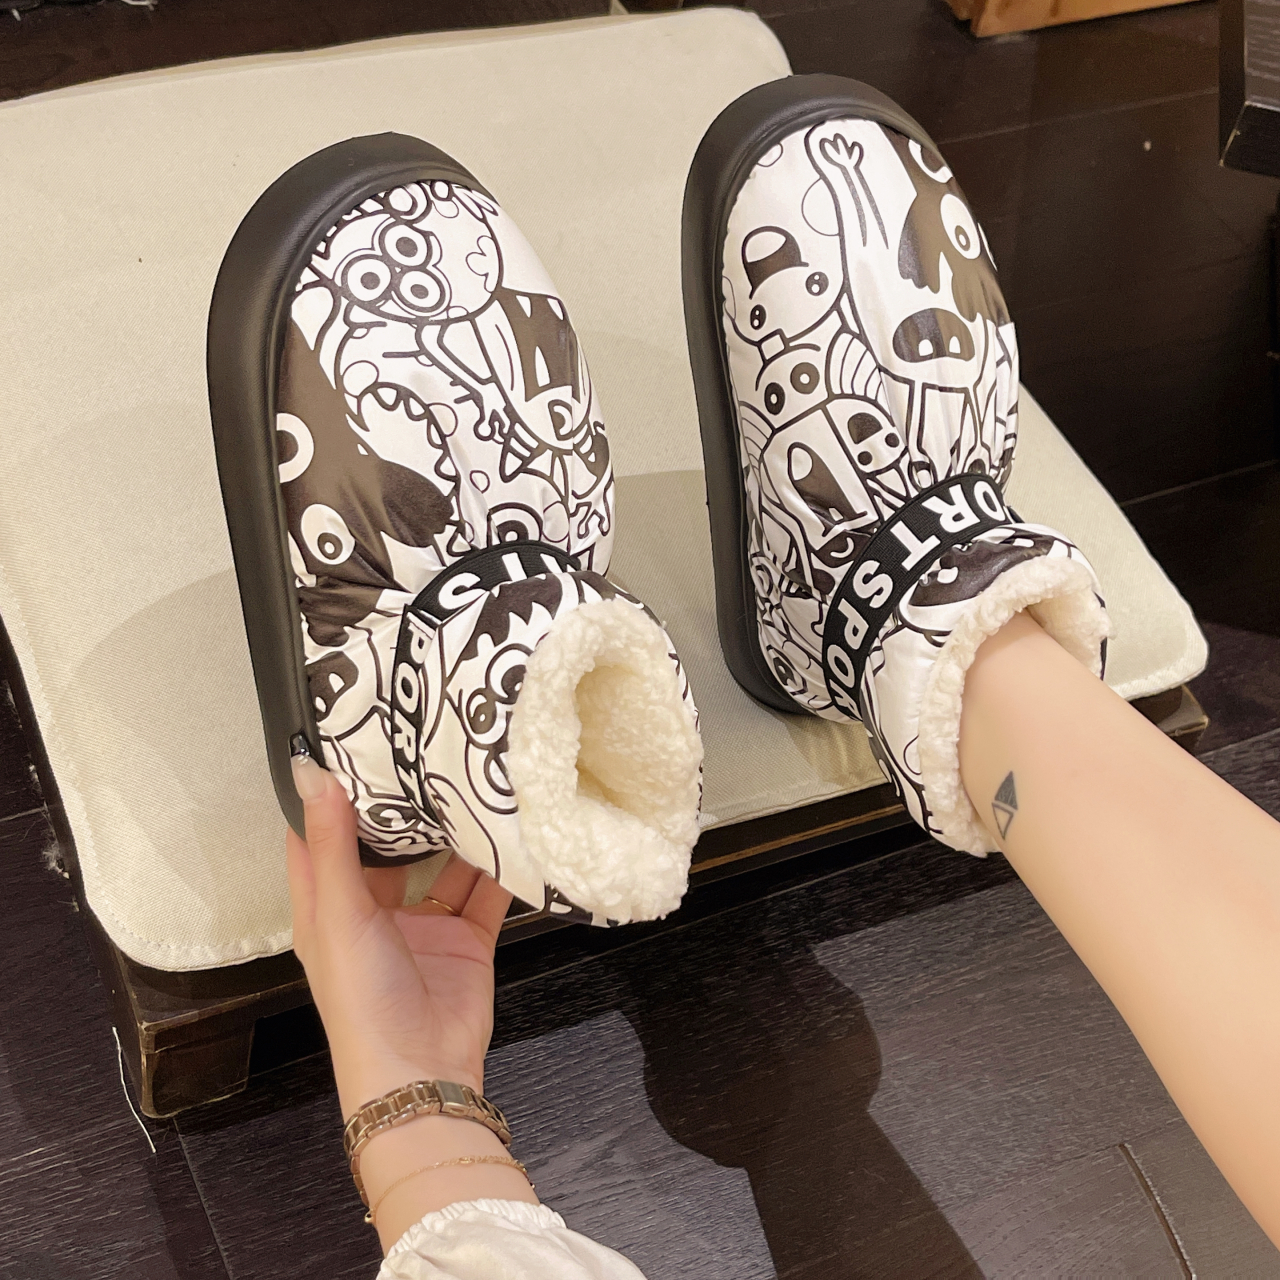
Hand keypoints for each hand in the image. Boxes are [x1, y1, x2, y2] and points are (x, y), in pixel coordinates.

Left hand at [285, 754, 511, 1118]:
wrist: (424, 1073)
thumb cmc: (362, 996)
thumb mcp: (340, 915)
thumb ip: (332, 844)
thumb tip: (310, 770)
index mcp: (328, 904)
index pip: (319, 834)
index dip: (329, 789)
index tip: (349, 733)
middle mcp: (374, 909)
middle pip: (388, 844)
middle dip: (406, 802)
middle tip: (429, 739)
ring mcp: (425, 923)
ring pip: (442, 863)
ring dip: (457, 830)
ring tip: (476, 774)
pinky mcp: (468, 936)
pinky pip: (486, 890)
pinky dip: (500, 865)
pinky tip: (515, 826)